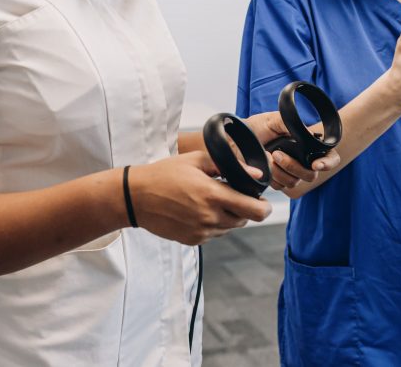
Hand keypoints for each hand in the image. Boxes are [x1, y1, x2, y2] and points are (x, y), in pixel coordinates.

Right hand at [128, 151, 271, 245]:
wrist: (135, 197)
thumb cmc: (164, 174)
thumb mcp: (195, 160)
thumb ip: (228, 165)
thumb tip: (254, 174)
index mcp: (213, 195)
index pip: (255, 211)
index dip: (264, 206)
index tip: (263, 200)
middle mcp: (210, 218)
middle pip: (245, 220)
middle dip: (245, 208)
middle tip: (232, 194)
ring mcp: (201, 232)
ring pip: (230, 227)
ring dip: (228, 216)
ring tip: (209, 200)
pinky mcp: (193, 241)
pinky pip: (214, 234)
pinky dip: (213, 223)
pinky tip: (197, 210)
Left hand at [243, 111, 340, 191]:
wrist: (233, 140)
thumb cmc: (254, 127)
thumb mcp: (273, 120)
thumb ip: (290, 123)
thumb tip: (308, 133)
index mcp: (305, 145)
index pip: (329, 157)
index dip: (328, 162)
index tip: (316, 164)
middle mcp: (300, 160)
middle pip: (311, 174)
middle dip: (293, 166)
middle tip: (276, 154)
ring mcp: (288, 173)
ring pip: (294, 182)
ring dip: (279, 171)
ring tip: (267, 156)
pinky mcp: (276, 182)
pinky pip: (280, 187)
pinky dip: (271, 177)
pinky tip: (263, 166)